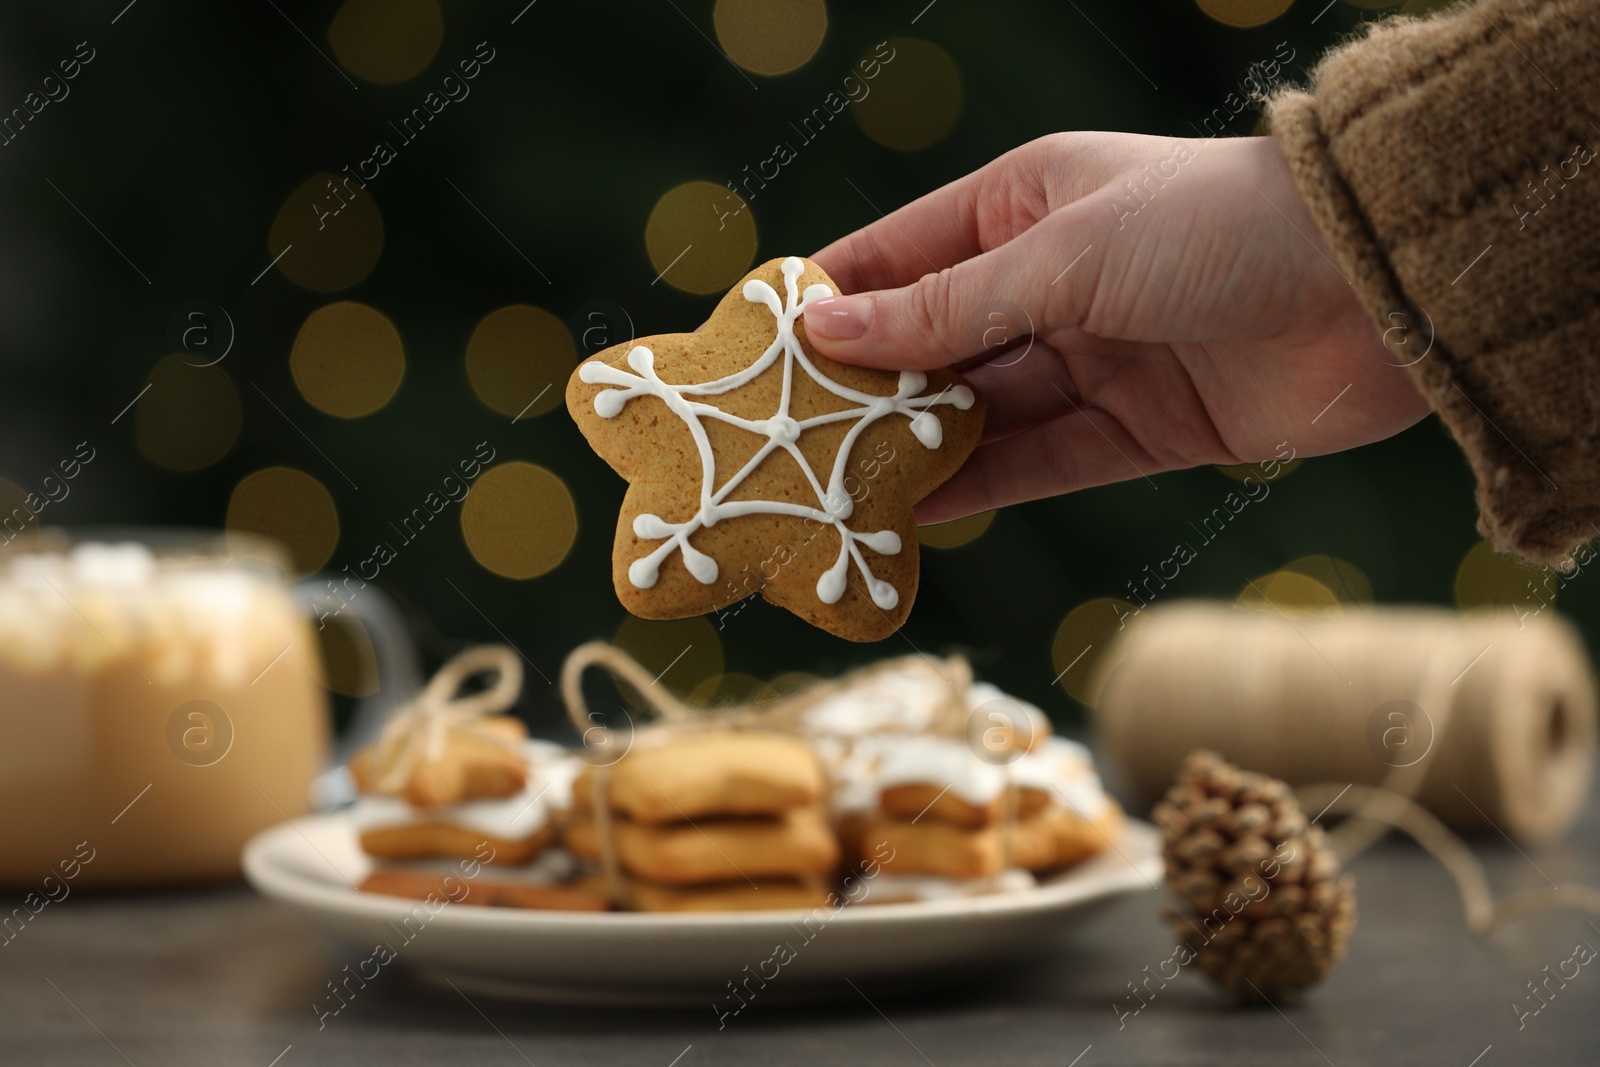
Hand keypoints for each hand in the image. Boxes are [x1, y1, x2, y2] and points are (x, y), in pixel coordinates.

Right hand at [804, 132, 1430, 522]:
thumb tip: (824, 326)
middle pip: (926, 347)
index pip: (894, 258)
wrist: (1383, 288)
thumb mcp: (1064, 256)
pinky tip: (913, 515)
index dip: (823, 306)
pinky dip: (977, 489)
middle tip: (775, 449)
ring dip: (909, 454)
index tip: (750, 357)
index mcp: (1021, 204)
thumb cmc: (1217, 227)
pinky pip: (1036, 463)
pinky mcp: (1134, 430)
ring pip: (975, 414)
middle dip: (857, 396)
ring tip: (828, 496)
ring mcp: (1089, 358)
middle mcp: (1046, 280)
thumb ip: (944, 308)